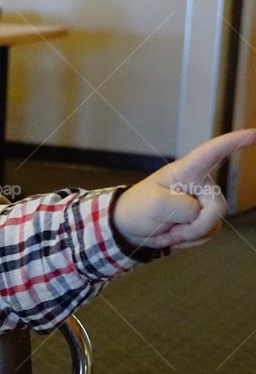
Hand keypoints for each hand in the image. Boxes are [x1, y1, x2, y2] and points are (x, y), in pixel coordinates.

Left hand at [114, 128, 255, 249]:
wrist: (131, 227)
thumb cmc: (138, 207)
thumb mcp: (154, 204)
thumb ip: (183, 207)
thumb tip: (201, 212)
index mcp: (186, 171)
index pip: (212, 153)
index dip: (234, 142)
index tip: (253, 133)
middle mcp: (200, 184)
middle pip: (217, 207)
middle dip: (194, 226)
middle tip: (169, 230)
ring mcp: (204, 202)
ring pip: (215, 223)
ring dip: (190, 235)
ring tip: (168, 230)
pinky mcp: (204, 218)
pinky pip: (210, 233)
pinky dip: (191, 240)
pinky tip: (175, 236)